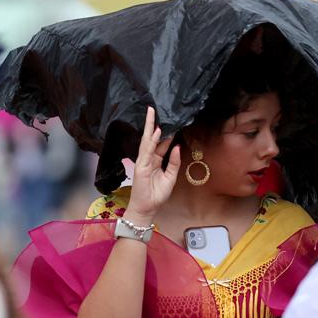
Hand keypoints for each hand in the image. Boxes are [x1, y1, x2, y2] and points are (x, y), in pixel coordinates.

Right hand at [125, 107, 179, 224]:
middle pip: (151, 138)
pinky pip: (147, 151)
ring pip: (147, 141)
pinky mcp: (141, 167)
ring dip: (149, 127)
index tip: (170, 121)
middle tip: (154, 109)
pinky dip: (151, 141)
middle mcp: (149, 159)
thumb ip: (174, 163)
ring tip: (152, 113)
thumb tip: (177, 147)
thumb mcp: (171, 177)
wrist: (147, 208)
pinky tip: (155, 132)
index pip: (161, 144)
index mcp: (156, 161)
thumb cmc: (157, 195)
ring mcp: (144, 162)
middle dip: (152, 123)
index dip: (165, 133)